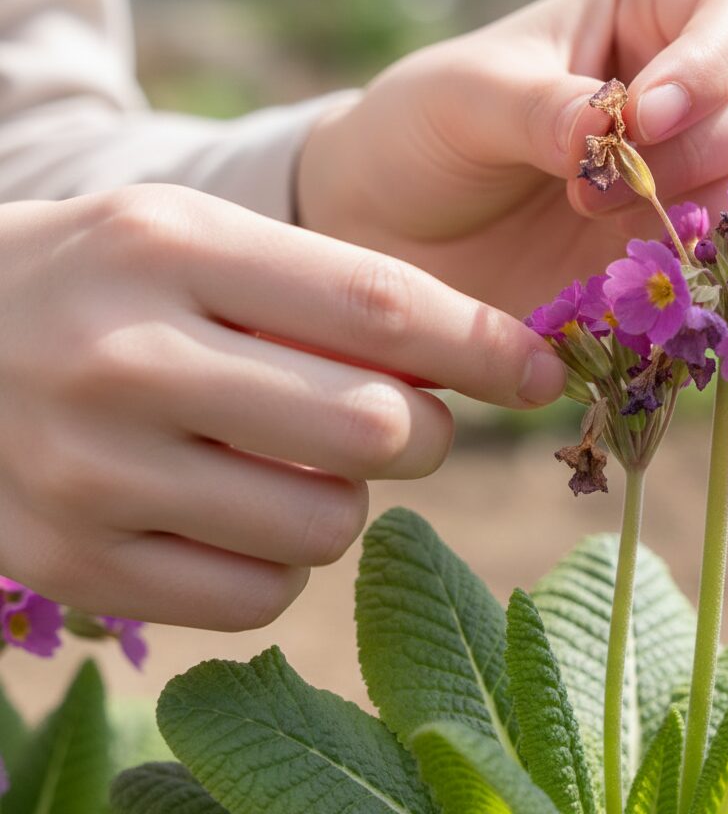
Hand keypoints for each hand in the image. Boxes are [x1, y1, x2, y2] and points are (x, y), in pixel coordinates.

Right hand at [0, 186, 562, 628]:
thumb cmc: (106, 280)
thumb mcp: (200, 241)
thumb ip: (328, 294)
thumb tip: (471, 369)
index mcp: (172, 247)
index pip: (376, 305)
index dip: (482, 346)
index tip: (542, 371)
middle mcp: (127, 358)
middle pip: (371, 430)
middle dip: (426, 434)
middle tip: (409, 421)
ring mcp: (92, 472)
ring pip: (325, 525)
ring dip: (346, 498)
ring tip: (290, 458)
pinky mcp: (76, 565)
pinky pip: (260, 595)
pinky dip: (281, 560)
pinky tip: (237, 509)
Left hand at [298, 0, 727, 313]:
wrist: (389, 228)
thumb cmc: (421, 130)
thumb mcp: (465, 100)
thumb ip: (541, 109)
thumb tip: (610, 128)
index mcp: (642, 14)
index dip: (712, 63)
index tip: (644, 118)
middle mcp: (678, 89)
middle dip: (692, 151)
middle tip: (588, 191)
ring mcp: (678, 172)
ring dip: (693, 212)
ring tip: (594, 224)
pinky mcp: (663, 245)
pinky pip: (718, 256)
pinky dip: (695, 267)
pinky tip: (638, 276)